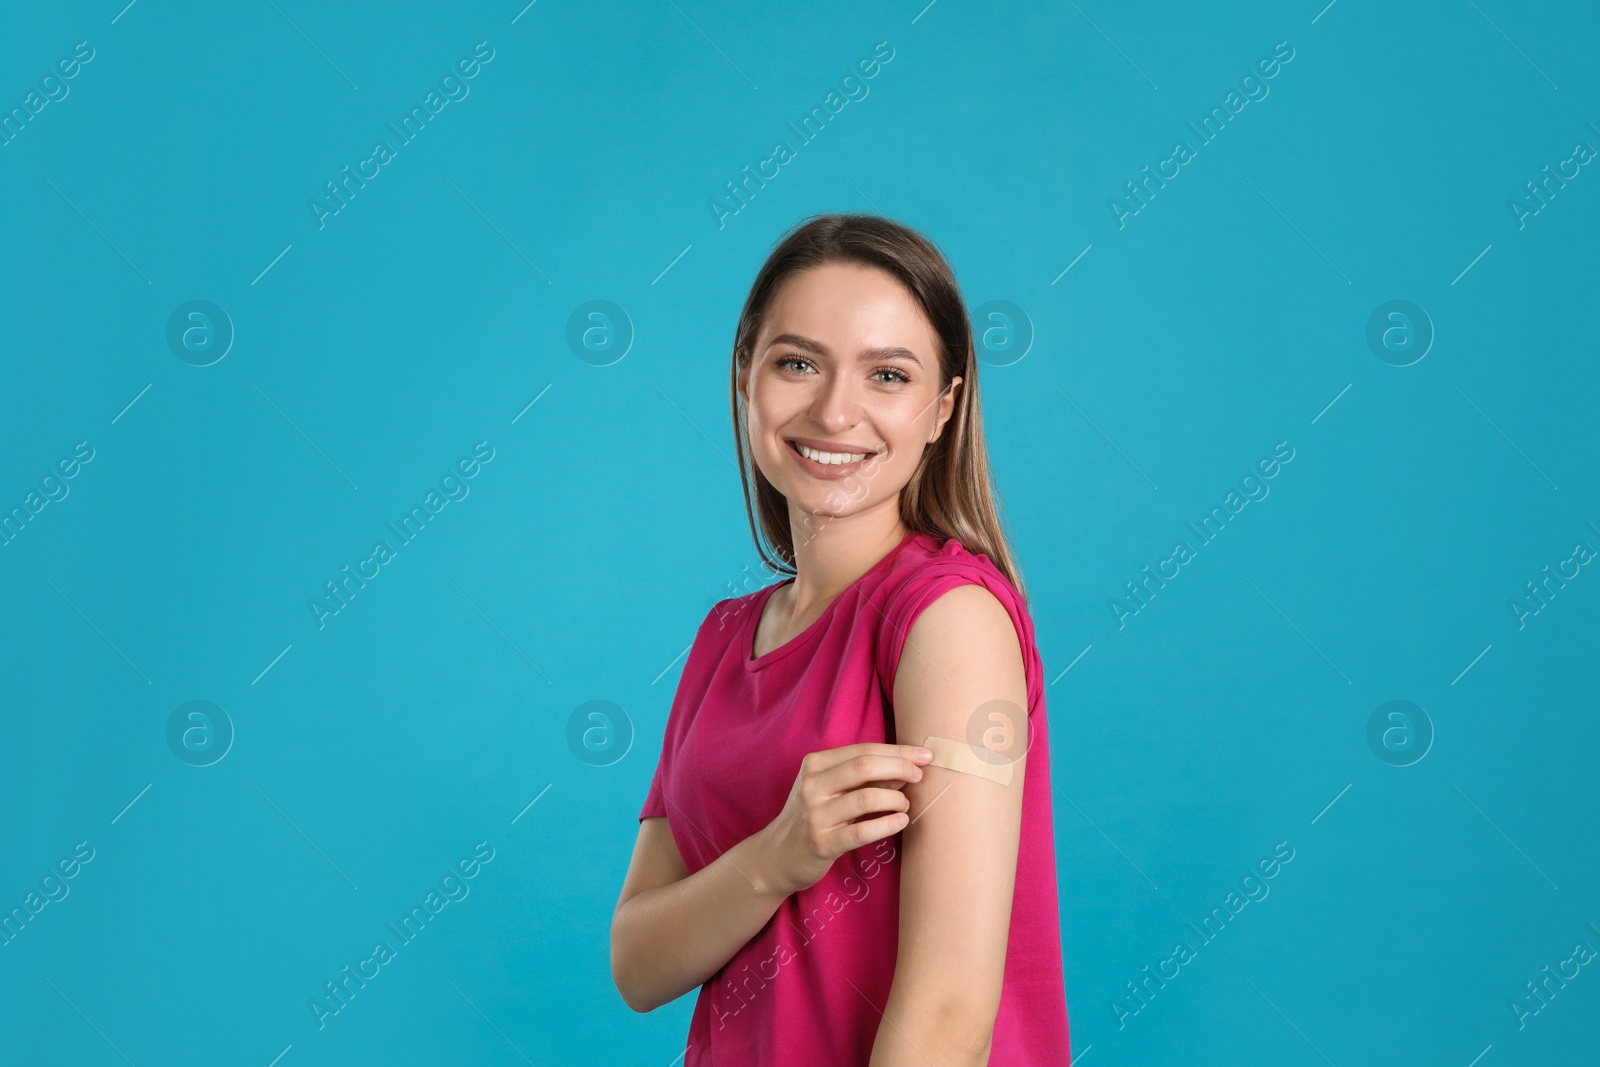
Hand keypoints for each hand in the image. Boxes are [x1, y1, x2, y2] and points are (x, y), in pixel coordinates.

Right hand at [758, 742, 933, 896]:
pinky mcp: (822, 843)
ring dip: (895, 798)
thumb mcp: (828, 789)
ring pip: (866, 798)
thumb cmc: (812, 817)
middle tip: (920, 776)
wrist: (776, 856)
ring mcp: (815, 815)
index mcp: (815, 764)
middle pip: (864, 766)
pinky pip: (862, 831)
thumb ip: (861, 777)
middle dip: (900, 767)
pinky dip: (888, 824)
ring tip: (905, 804)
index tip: (924, 756)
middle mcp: (812, 785)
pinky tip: (900, 821)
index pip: (863, 750)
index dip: (897, 751)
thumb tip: (907, 767)